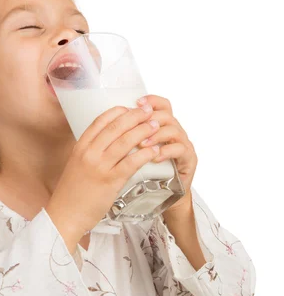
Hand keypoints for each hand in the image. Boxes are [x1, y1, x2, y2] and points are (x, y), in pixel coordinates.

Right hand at [45, 105, 160, 242]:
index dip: (118, 111)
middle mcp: (89, 153)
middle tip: (148, 111)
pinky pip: (131, 163)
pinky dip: (145, 154)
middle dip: (135, 116)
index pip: (100, 121)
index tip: (130, 107)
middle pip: (116, 126)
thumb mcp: (76, 166)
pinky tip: (154, 150)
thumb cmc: (72, 193)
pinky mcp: (110, 181)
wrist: (65, 215)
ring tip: (155, 126)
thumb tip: (108, 143)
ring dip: (143, 131)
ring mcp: (99, 167)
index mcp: (80, 147)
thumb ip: (90, 153)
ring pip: (125, 141)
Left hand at [136, 94, 197, 212]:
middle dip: (150, 119)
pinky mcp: (189, 159)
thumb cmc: (146, 173)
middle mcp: (174, 132)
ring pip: (174, 130)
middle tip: (135, 128)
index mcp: (162, 126)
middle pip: (167, 115)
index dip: (151, 101)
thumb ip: (126, 138)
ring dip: (156, 135)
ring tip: (142, 144)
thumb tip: (105, 124)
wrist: (163, 195)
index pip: (161, 105)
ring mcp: (183, 144)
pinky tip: (155, 157)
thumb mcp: (134, 152)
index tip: (137, 102)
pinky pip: (181, 150)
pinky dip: (167, 151)